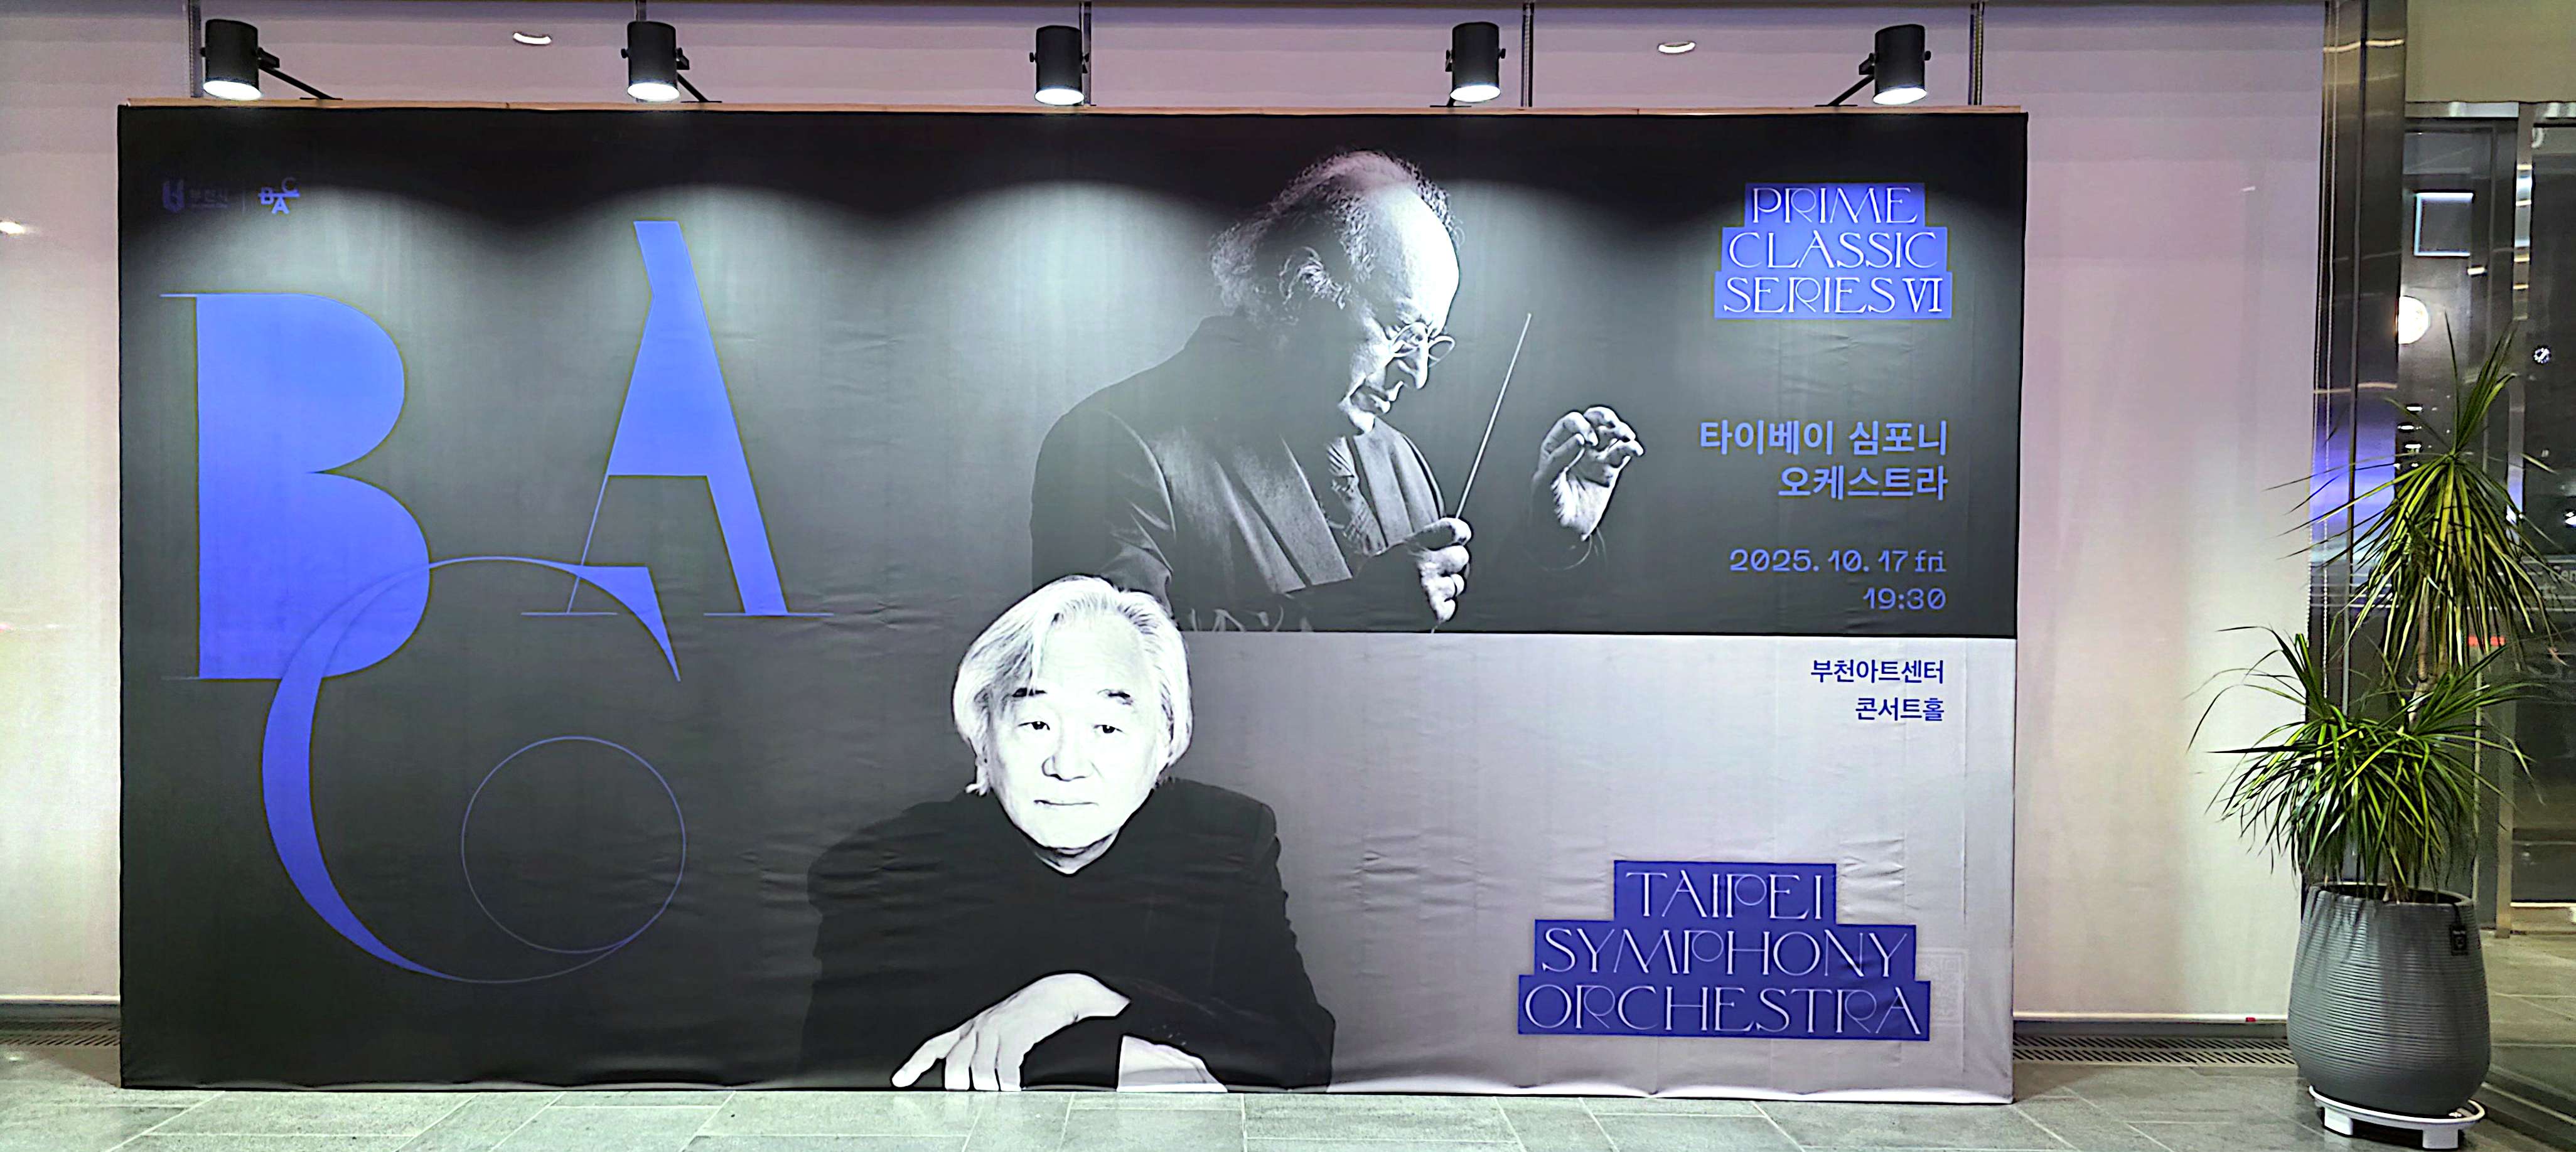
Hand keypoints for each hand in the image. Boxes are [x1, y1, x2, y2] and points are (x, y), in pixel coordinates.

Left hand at [891, 972, 1129, 1090]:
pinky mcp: (1017, 1032)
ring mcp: (997, 1029)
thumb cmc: (1029, 1014)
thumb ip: (984, 1049)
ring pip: (980, 1067)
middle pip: (956, 1063)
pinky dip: (1008, 1082)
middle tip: (964, 1105)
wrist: (1058, 992)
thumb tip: (978, 1079)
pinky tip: (1012, 1090)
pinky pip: (1006, 1064)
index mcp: (970, 1028)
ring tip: (995, 1100)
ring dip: (987, 1089)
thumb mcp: (998, 1028)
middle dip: (958, 1087)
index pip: (934, 1046)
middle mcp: (978, 1028)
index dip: (915, 1063)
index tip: (900, 1080)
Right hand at [1377, 518, 1471, 623]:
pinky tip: (1422, 606)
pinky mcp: (1434, 612)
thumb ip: (1420, 546)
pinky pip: (1451, 606)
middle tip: (1436, 570)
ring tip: (1422, 592)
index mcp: (1412, 547)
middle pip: (1461, 557)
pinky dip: (1441, 608)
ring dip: (1445, 588)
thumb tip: (1448, 541)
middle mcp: (1424, 566)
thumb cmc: (1372, 585)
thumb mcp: (1391, 555)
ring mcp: (1431, 591)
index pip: (1453, 530)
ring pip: (1457, 584)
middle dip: (1452, 563)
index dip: (1460, 534)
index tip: (1460, 538)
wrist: (1358, 615)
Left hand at [1531, 406, 1643, 539]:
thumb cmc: (1547, 507)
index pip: (1572, 423)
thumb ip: (1560, 458)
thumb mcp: (1546, 482)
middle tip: (1610, 424)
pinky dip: (1631, 448)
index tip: (1586, 442)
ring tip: (1625, 436)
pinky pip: (1622, 453)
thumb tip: (1580, 438)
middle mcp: (1577, 447)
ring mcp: (1594, 457)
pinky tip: (1635, 450)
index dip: (1581, 426)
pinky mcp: (1609, 470)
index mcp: (1558, 445)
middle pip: (1593, 421)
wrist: (1562, 532)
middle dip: (1603, 417)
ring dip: (1620, 430)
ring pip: (1611, 434)